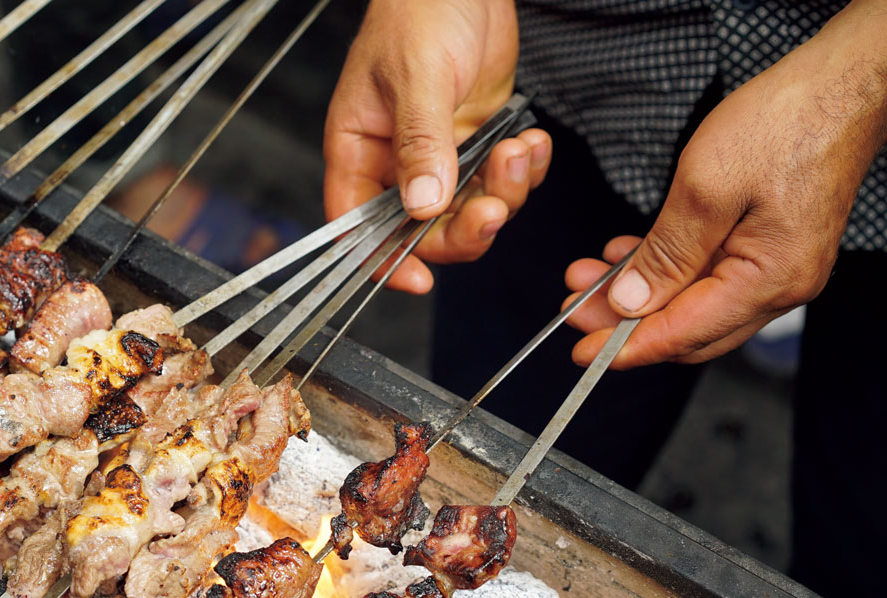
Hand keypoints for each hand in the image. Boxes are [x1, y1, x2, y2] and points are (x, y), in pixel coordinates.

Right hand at [324, 0, 551, 292]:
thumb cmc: (419, 10)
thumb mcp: (417, 77)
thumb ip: (420, 144)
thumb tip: (422, 206)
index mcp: (359, 150)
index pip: (357, 227)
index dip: (383, 261)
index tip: (419, 279)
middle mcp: (395, 163)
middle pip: (422, 231)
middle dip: (463, 228)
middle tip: (492, 207)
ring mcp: (440, 156)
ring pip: (468, 211)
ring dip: (502, 195)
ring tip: (517, 151)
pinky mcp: (478, 143)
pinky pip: (500, 183)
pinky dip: (523, 173)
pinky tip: (531, 141)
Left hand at [564, 0, 886, 368]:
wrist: (842, 83)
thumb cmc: (786, 122)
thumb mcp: (705, 188)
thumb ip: (665, 255)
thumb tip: (629, 303)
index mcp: (769, 279)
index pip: (683, 335)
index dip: (625, 347)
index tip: (581, 350)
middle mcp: (780, 285)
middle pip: (688, 329)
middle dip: (625, 323)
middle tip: (574, 308)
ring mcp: (778, 266)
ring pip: (694, 303)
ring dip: (639, 294)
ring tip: (588, 276)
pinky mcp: (770, 246)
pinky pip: (709, 275)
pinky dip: (666, 270)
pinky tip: (629, 255)